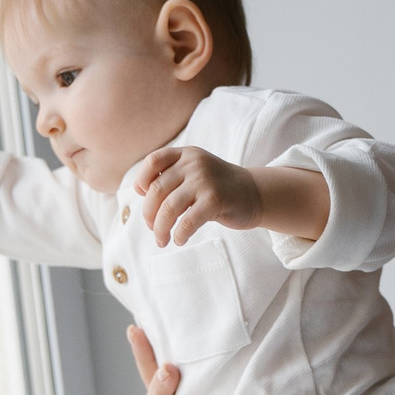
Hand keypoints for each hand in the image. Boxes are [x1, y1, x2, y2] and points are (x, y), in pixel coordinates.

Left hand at [134, 145, 262, 246]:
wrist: (255, 194)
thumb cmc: (218, 188)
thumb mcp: (195, 173)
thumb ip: (171, 177)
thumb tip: (140, 193)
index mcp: (187, 154)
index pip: (153, 162)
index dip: (141, 180)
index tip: (142, 197)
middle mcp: (194, 164)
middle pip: (157, 190)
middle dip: (149, 214)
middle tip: (152, 229)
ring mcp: (205, 181)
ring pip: (169, 208)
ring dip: (160, 229)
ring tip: (161, 240)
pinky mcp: (215, 200)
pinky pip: (187, 222)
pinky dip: (179, 234)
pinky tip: (179, 240)